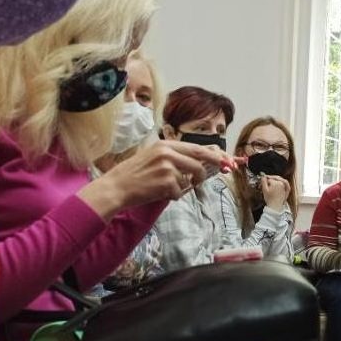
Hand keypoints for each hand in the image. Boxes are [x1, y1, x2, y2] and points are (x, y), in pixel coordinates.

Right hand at [80, 141, 230, 219]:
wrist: (115, 188)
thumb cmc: (133, 175)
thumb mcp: (152, 157)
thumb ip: (173, 157)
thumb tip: (198, 162)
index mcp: (164, 145)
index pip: (196, 148)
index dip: (212, 155)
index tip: (224, 159)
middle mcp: (167, 153)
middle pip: (200, 160)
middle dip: (211, 167)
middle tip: (216, 173)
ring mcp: (168, 167)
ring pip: (191, 178)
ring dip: (185, 186)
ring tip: (167, 187)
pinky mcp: (167, 182)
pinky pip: (180, 192)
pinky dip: (173, 196)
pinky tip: (158, 193)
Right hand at [260, 175, 289, 209]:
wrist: (275, 206)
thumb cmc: (270, 199)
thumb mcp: (264, 190)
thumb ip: (263, 182)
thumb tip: (263, 176)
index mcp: (276, 183)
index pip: (269, 179)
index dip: (264, 181)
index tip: (261, 184)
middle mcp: (281, 184)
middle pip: (275, 178)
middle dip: (270, 178)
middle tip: (265, 179)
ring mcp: (284, 186)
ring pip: (279, 180)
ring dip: (275, 178)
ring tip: (271, 179)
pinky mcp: (286, 189)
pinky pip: (284, 183)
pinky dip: (281, 181)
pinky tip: (278, 181)